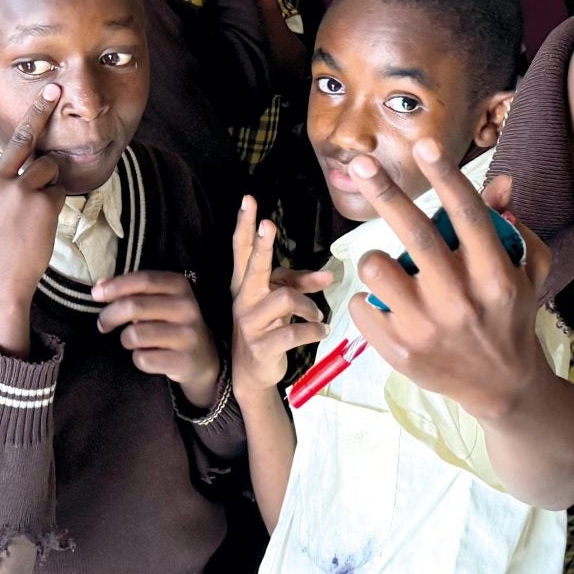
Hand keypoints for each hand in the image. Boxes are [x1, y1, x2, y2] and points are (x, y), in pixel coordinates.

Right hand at [0, 86, 68, 352]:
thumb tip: (19, 169)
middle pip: (22, 137)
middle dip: (40, 109)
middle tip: (55, 89)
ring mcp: (20, 190)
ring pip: (47, 167)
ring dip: (49, 181)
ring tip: (34, 210)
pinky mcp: (43, 203)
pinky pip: (59, 192)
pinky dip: (55, 204)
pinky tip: (41, 223)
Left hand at [92, 268, 223, 408]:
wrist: (203, 356)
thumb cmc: (172, 323)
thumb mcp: (158, 300)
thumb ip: (131, 290)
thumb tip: (100, 284)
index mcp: (180, 286)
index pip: (143, 280)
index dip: (116, 286)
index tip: (96, 294)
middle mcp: (187, 307)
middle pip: (134, 307)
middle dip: (110, 316)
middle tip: (103, 324)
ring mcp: (187, 335)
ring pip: (135, 335)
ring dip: (126, 339)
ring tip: (133, 341)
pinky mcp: (183, 360)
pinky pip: (143, 359)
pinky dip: (138, 359)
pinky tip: (148, 355)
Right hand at [229, 198, 333, 392]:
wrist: (252, 374)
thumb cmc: (268, 329)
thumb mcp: (281, 303)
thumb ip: (302, 284)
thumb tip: (331, 273)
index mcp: (245, 284)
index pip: (242, 249)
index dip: (245, 225)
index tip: (249, 200)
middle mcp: (243, 299)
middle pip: (253, 267)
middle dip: (262, 245)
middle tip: (268, 223)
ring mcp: (249, 324)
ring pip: (285, 300)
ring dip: (309, 306)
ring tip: (318, 315)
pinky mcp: (261, 346)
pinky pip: (295, 332)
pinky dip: (314, 330)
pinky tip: (321, 331)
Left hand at [345, 145, 554, 422]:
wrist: (502, 387)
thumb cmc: (510, 316)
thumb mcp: (524, 271)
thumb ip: (511, 226)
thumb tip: (501, 182)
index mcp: (495, 275)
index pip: (469, 216)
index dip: (446, 178)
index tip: (424, 145)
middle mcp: (461, 301)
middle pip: (415, 235)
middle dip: (384, 192)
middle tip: (359, 162)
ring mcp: (427, 329)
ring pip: (377, 269)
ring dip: (373, 257)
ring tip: (386, 264)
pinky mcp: (400, 353)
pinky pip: (362, 305)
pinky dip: (368, 296)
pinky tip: (389, 304)